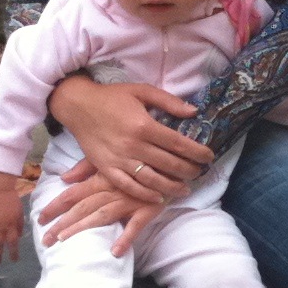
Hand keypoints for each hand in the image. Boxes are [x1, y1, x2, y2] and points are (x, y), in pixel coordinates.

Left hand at [36, 161, 165, 257]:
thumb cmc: (137, 162)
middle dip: (61, 223)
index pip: (72, 194)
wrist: (170, 161)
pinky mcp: (148, 209)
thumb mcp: (109, 161)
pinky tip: (115, 251)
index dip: (55, 207)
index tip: (39, 220)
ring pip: (102, 215)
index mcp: (100, 178)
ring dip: (82, 228)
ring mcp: (130, 200)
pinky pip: (136, 225)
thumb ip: (85, 168)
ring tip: (64, 240)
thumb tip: (64, 178)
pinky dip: (126, 238)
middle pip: (81, 208)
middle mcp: (111, 189)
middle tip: (44, 240)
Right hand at [49, 74, 213, 205]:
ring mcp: (119, 159)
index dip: (197, 152)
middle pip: (169, 164)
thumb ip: (168, 101)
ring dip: (172, 187)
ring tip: (185, 188)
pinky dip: (145, 195)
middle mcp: (133, 145)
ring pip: (152, 180)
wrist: (78, 106)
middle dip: (189, 171)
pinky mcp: (107, 168)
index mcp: (143, 125)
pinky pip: (129, 186)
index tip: (209, 157)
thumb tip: (193, 112)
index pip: (178, 143)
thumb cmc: (112, 97)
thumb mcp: (141, 91)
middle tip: (200, 172)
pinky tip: (159, 197)